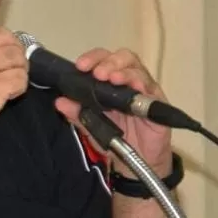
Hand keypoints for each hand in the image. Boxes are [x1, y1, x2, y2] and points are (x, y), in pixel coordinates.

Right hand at [0, 25, 27, 153]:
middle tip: (14, 66)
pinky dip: (20, 87)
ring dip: (20, 69)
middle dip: (15, 52)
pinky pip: (21, 78)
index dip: (1, 42)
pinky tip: (10, 95)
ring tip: (12, 82)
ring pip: (17, 57)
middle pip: (7, 39)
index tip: (1, 55)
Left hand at [55, 48, 171, 176]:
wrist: (138, 160)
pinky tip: (135, 87)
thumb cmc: (116, 136)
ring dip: (124, 72)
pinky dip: (143, 86)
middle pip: (123, 58)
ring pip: (138, 70)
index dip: (92, 58)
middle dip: (109, 62)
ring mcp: (145, 90)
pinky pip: (152, 90)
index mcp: (110, 81)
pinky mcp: (158, 104)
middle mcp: (129, 80)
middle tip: (98, 73)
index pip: (102, 59)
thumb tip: (59, 101)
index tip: (80, 66)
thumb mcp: (91, 125)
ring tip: (113, 79)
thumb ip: (76, 113)